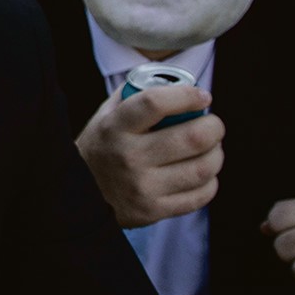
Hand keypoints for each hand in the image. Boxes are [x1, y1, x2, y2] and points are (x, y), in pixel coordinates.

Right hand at [74, 84, 223, 227]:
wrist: (78, 196)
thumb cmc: (100, 148)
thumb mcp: (105, 116)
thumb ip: (134, 95)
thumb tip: (174, 83)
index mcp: (115, 127)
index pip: (156, 103)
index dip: (187, 95)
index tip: (203, 96)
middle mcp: (128, 157)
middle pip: (192, 137)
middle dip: (214, 127)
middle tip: (213, 124)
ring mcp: (142, 187)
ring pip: (202, 168)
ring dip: (216, 154)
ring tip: (212, 149)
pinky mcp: (152, 211)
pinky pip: (199, 195)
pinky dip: (209, 181)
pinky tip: (202, 173)